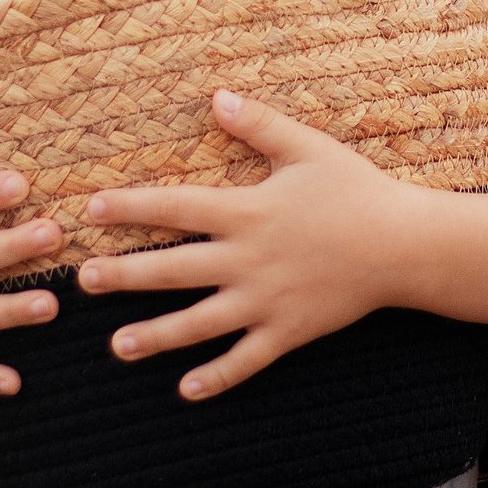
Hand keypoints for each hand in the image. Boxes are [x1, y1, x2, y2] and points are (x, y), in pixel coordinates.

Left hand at [76, 90, 410, 400]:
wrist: (404, 245)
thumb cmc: (356, 191)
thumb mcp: (307, 148)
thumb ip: (259, 125)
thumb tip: (216, 97)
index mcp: (248, 212)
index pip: (176, 207)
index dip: (131, 207)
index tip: (91, 209)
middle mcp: (248, 260)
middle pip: (173, 269)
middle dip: (125, 276)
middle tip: (83, 282)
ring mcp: (266, 300)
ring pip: (199, 323)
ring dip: (155, 336)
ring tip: (116, 346)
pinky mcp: (288, 331)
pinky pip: (246, 360)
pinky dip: (216, 377)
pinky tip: (185, 390)